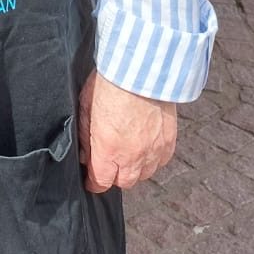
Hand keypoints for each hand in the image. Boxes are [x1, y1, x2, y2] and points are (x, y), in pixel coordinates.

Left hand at [77, 70, 176, 191]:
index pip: (101, 181)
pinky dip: (153, 159)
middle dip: (114, 175)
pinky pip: (161, 161)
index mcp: (107, 150)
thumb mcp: (86, 108)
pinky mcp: (168, 142)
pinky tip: (146, 146)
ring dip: (135, 168)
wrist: (140, 70)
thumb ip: (86, 136)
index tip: (92, 180)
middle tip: (110, 162)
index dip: (94, 182)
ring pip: (144, 174)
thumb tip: (85, 154)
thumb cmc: (110, 84)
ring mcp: (153, 151)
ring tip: (128, 153)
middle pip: (124, 182)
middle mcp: (132, 157)